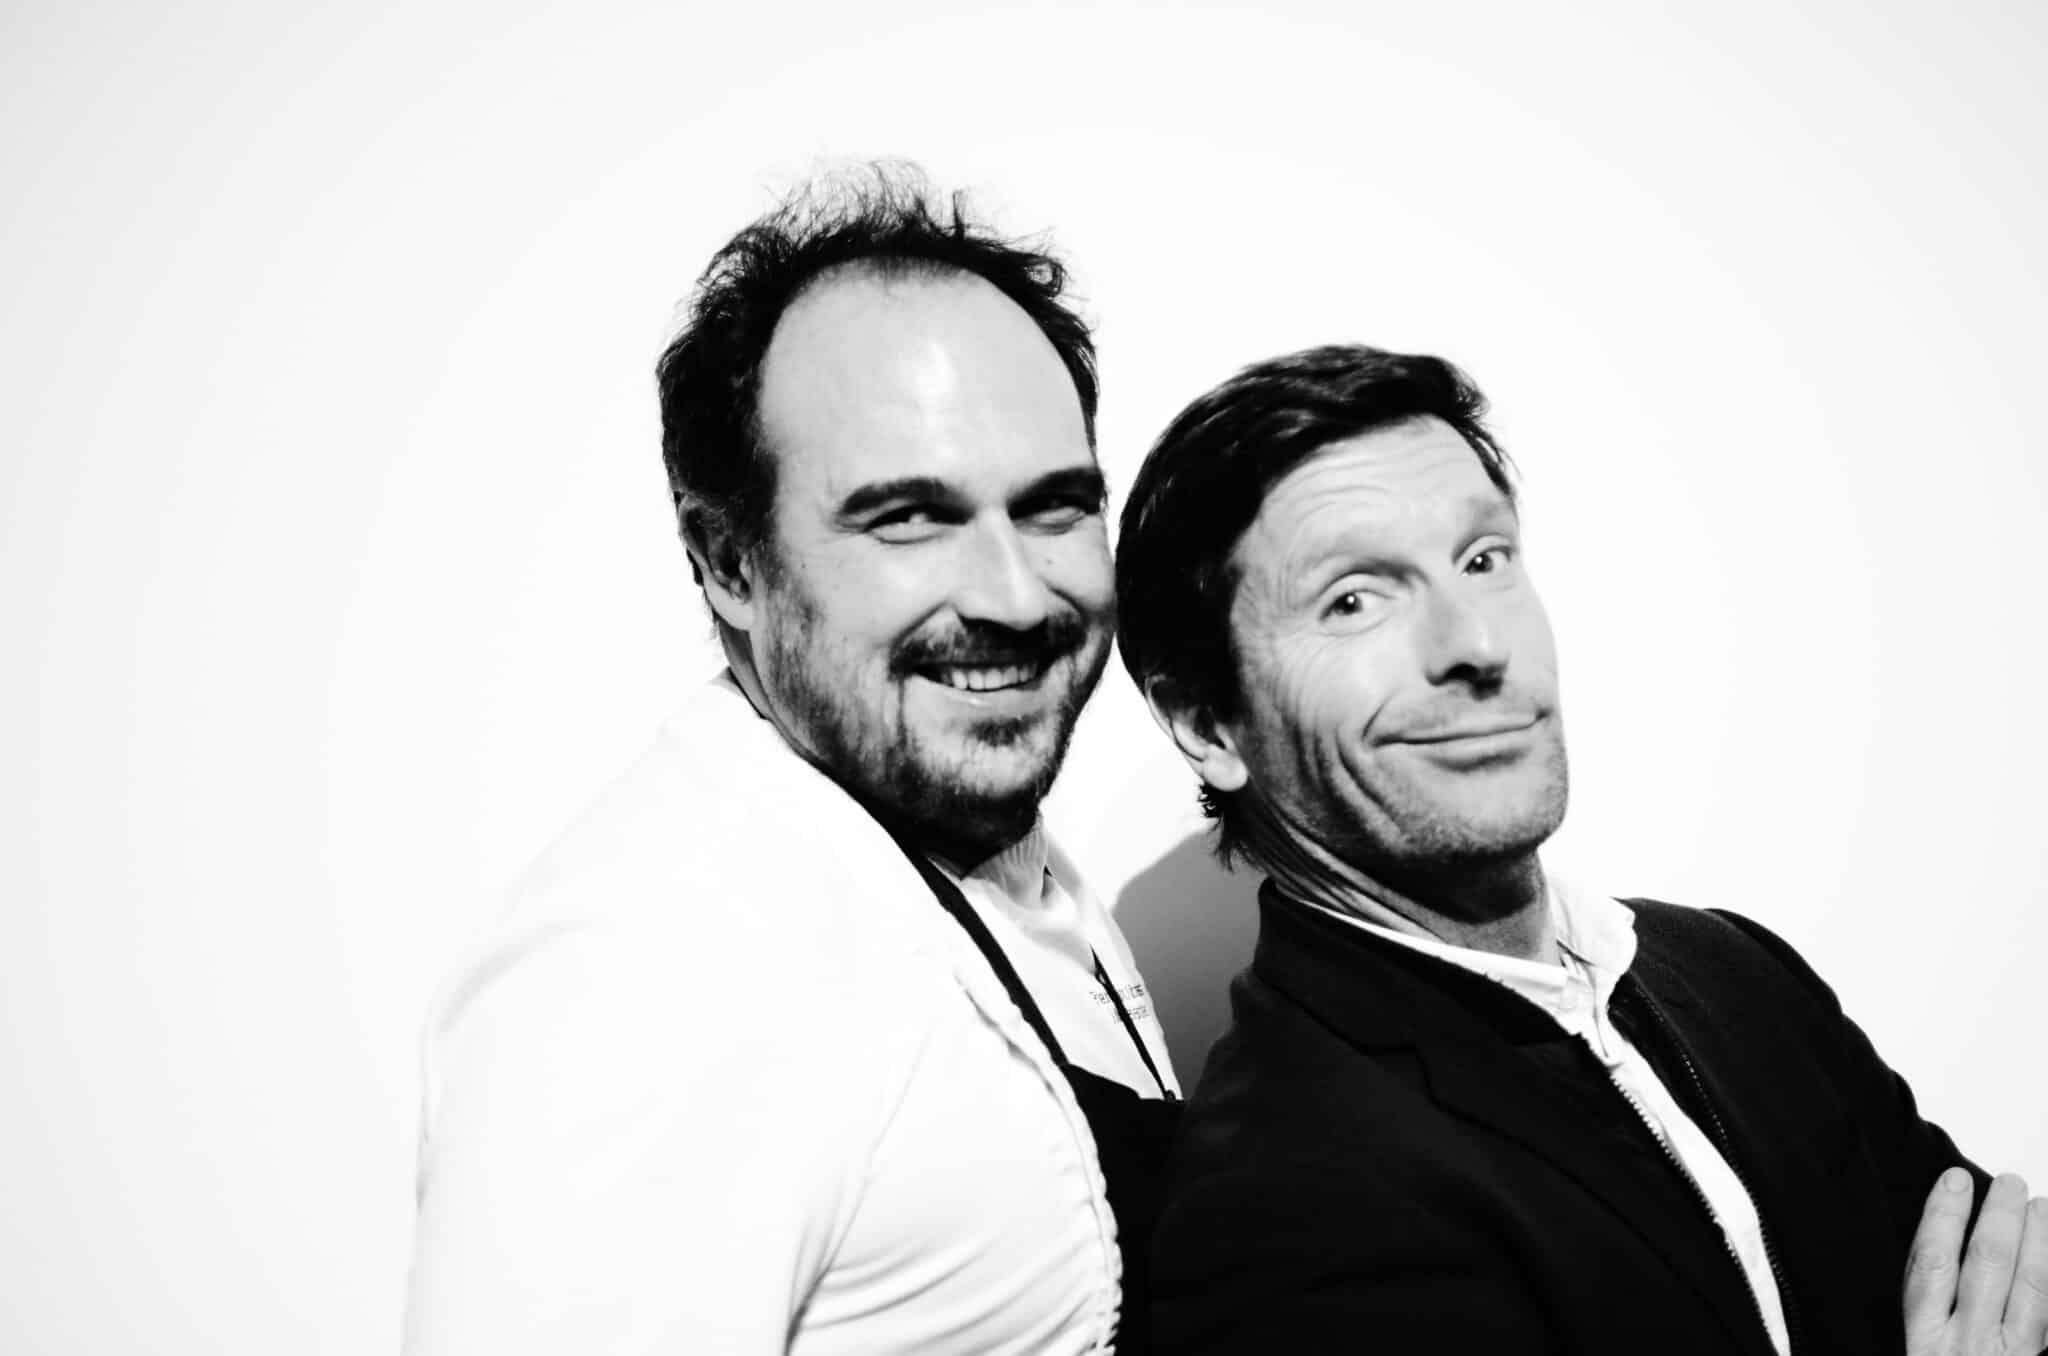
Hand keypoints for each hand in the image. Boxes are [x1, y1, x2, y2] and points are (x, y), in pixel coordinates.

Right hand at [1905, 1168, 2047, 1354]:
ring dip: (2039, 1239)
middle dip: (2000, 1216)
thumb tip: (1940, 1240)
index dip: (1944, 1215)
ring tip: (2041, 1206)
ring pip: (2033, 1286)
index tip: (1955, 1180)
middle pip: (1988, 1265)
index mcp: (1925, 1337)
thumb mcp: (1912, 1346)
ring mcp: (2013, 1355)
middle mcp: (1970, 1344)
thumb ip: (1925, 1301)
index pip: (1933, 1261)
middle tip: (2010, 1183)